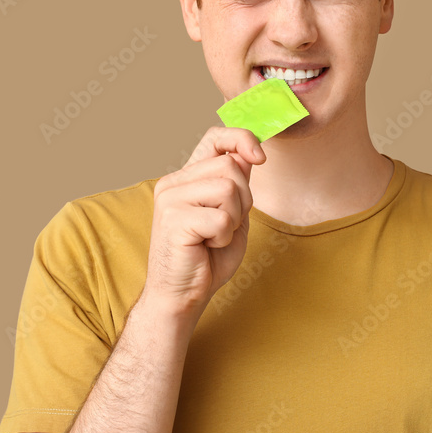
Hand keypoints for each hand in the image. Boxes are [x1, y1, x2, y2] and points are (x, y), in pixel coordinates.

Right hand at [143, 126, 265, 316]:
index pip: (214, 137)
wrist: (183, 295)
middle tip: (225, 225)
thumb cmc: (207, 257)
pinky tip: (207, 246)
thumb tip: (250, 153)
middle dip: (243, 198)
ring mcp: (170, 199)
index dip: (241, 139)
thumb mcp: (232, 214)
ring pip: (228, 188)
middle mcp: (174, 182)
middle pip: (230, 166)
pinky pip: (221, 218)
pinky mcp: (174, 220)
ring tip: (215, 235)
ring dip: (233, 218)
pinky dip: (224, 236)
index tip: (260, 158)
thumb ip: (237, 184)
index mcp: (186, 177)